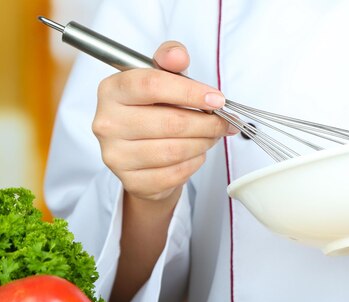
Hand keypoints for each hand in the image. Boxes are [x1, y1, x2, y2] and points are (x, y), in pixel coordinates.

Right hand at [92, 41, 236, 201]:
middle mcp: (107, 122)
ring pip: (175, 150)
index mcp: (112, 90)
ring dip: (204, 142)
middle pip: (171, 122)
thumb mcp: (161, 78)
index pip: (152, 85)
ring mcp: (116, 155)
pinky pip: (175, 173)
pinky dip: (194, 163)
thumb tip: (178, 55)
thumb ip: (169, 60)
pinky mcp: (131, 181)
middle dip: (207, 123)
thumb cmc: (153, 110)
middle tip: (224, 122)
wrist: (140, 155)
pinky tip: (195, 153)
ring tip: (212, 136)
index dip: (191, 92)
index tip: (218, 99)